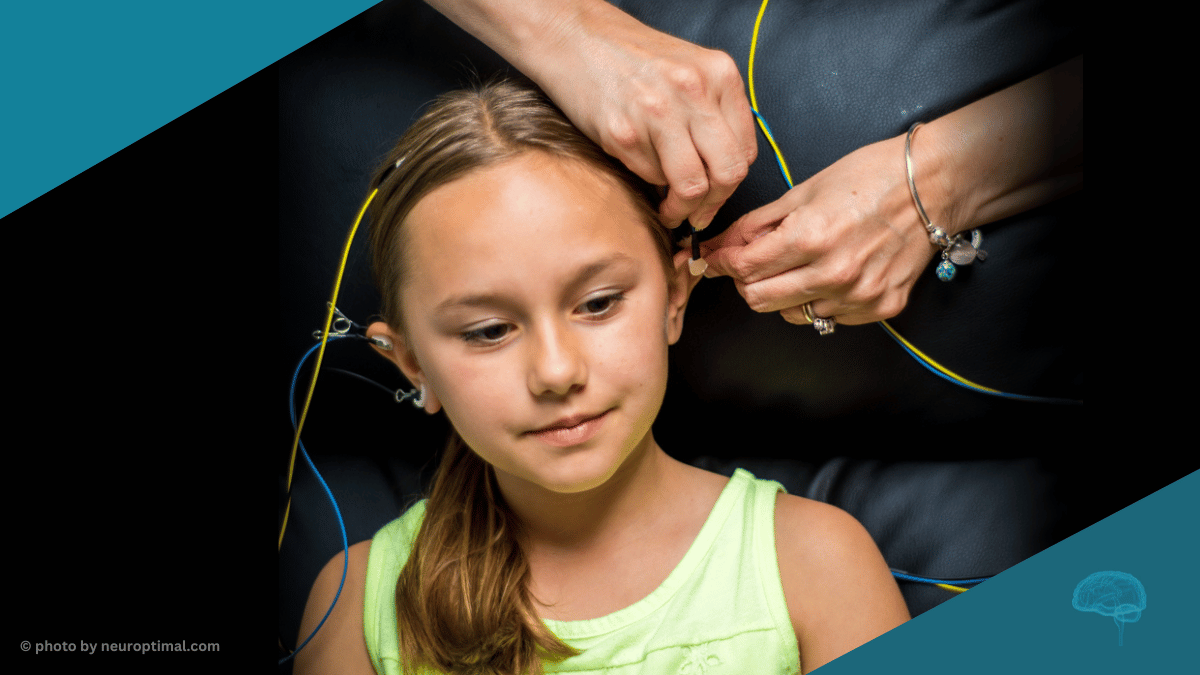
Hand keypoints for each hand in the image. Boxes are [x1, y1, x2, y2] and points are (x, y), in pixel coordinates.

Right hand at [424, 0, 757, 230]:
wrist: (573, 38)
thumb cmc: (631, 58)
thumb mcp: (689, 70)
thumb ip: (714, 112)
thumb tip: (723, 174)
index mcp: (719, 73)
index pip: (745, 152)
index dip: (731, 184)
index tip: (715, 198)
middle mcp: (693, 90)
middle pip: (726, 173)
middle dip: (712, 205)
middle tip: (696, 215)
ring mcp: (658, 112)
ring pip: (691, 186)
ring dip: (680, 208)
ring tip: (668, 208)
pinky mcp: (623, 133)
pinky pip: (650, 178)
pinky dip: (647, 181)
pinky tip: (638, 166)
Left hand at [702, 133, 938, 325]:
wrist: (933, 185)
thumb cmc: (871, 178)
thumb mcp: (804, 192)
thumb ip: (757, 225)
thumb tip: (719, 245)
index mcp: (810, 237)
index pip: (744, 268)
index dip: (721, 263)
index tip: (712, 260)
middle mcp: (834, 273)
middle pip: (759, 300)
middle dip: (746, 281)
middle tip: (751, 264)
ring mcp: (858, 295)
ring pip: (792, 313)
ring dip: (783, 293)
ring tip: (800, 264)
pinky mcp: (879, 308)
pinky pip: (829, 317)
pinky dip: (820, 300)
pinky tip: (833, 273)